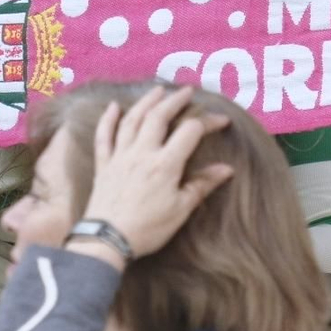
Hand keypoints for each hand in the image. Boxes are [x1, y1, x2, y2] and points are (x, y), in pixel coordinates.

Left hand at [77, 86, 233, 258]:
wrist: (107, 240)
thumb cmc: (148, 228)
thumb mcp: (180, 210)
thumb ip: (201, 185)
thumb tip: (226, 169)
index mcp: (165, 164)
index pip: (190, 131)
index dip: (208, 122)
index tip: (222, 121)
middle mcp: (142, 153)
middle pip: (159, 116)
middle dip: (175, 100)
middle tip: (187, 91)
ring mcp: (120, 156)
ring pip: (133, 120)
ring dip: (146, 101)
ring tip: (157, 90)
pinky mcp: (104, 165)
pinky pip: (104, 136)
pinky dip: (108, 119)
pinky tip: (114, 106)